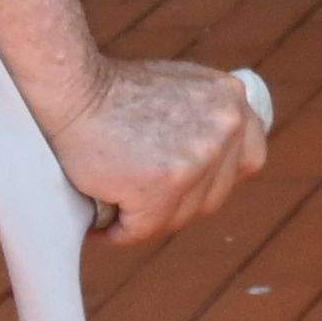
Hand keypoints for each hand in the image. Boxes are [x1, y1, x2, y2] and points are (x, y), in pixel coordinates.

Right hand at [46, 54, 272, 243]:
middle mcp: (225, 127)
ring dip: (148, 217)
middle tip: (141, 196)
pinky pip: (144, 229)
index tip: (187, 180)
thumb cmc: (115, 91)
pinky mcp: (162, 186)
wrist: (72, 91)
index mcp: (232, 101)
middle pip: (213, 196)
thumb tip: (219, 154)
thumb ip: (207, 116)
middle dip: (178, 202)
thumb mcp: (183, 88)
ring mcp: (197, 158)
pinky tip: (104, 223)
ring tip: (118, 202)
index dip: (217, 177)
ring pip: (179, 217)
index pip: (249, 159)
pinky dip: (120, 232)